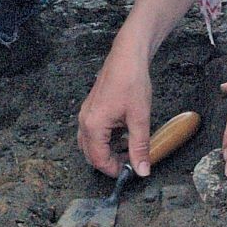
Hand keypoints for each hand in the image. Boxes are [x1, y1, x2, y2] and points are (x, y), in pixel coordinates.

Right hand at [78, 46, 152, 177]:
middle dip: (110, 162)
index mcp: (93, 125)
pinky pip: (93, 131)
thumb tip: (142, 170)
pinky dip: (106, 138)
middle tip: (130, 161)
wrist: (128, 55)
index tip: (131, 171)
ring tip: (129, 147)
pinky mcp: (92, 108)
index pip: (98, 160)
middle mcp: (84, 120)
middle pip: (91, 154)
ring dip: (108, 150)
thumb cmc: (131, 81)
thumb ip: (140, 147)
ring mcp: (86, 113)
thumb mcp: (140, 118)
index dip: (114, 170)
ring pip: (91, 143)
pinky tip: (124, 133)